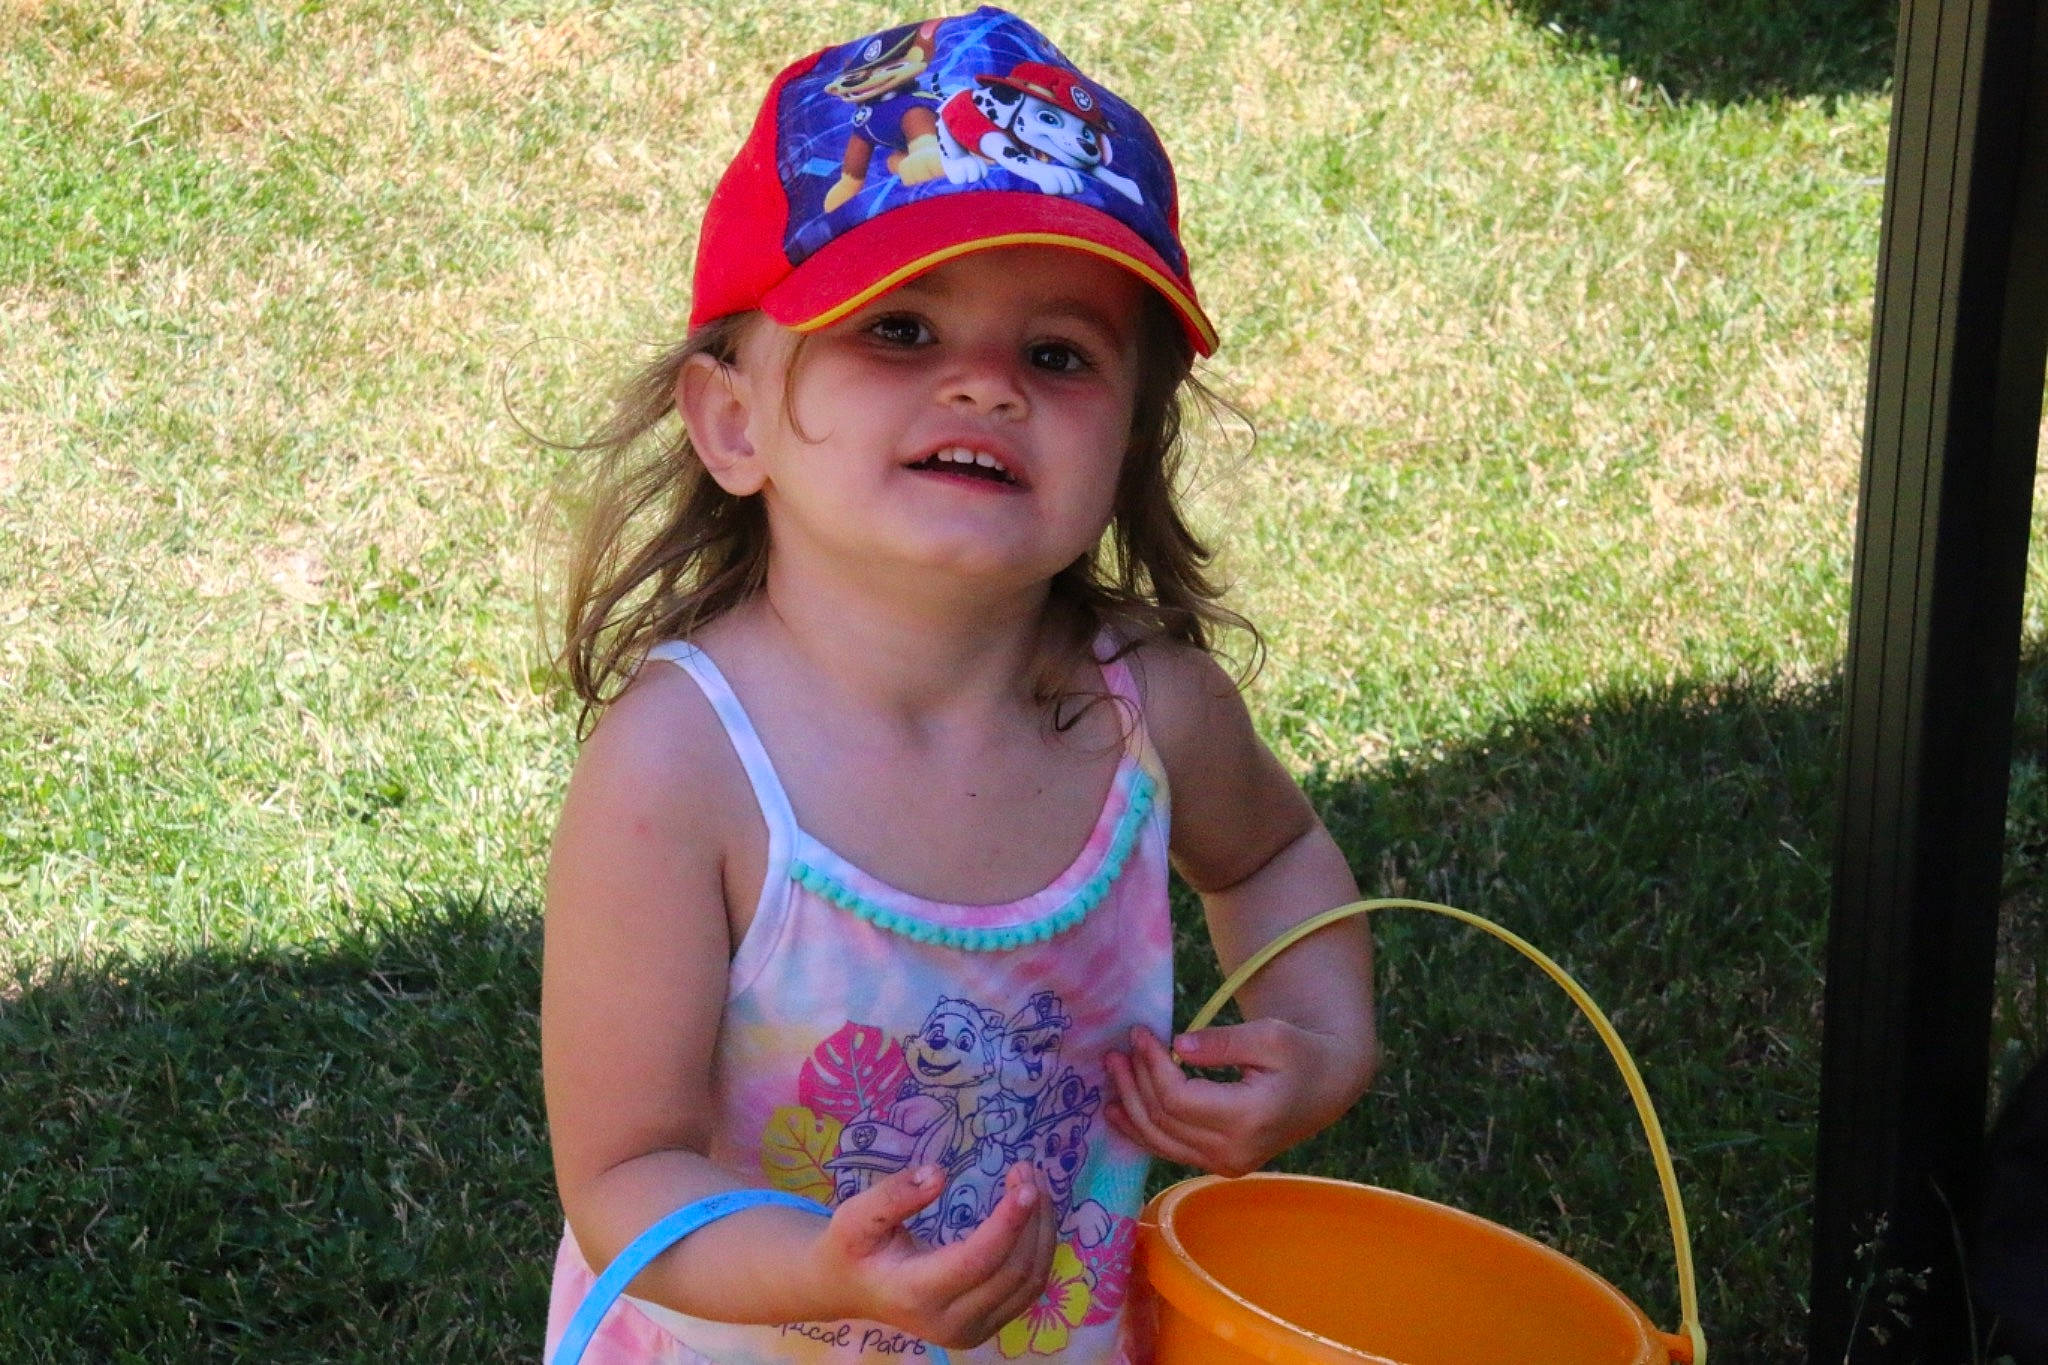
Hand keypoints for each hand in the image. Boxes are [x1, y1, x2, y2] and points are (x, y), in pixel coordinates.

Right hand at [811, 1161, 1056, 1349]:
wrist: (849, 1289)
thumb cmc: (852, 1248)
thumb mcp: (855, 1216)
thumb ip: (893, 1196)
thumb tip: (939, 1175)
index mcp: (915, 1295)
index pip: (977, 1261)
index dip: (1008, 1224)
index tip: (1025, 1186)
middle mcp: (950, 1322)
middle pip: (1013, 1272)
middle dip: (1030, 1218)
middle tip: (1026, 1169)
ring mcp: (972, 1330)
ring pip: (1029, 1283)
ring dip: (1041, 1231)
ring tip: (1033, 1182)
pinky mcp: (987, 1325)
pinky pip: (1027, 1289)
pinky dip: (1038, 1248)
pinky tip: (1032, 1213)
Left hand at [1103, 1021, 1372, 1177]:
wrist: (1327, 1085)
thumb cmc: (1302, 1052)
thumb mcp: (1269, 1035)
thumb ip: (1223, 1042)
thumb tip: (1178, 1046)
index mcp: (1249, 1118)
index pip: (1179, 1099)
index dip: (1151, 1066)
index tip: (1139, 1034)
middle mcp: (1234, 1152)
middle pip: (1164, 1120)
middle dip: (1134, 1083)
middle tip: (1118, 1050)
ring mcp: (1227, 1164)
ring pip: (1160, 1141)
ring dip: (1130, 1107)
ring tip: (1113, 1074)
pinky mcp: (1221, 1164)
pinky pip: (1170, 1150)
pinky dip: (1141, 1130)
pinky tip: (1119, 1112)